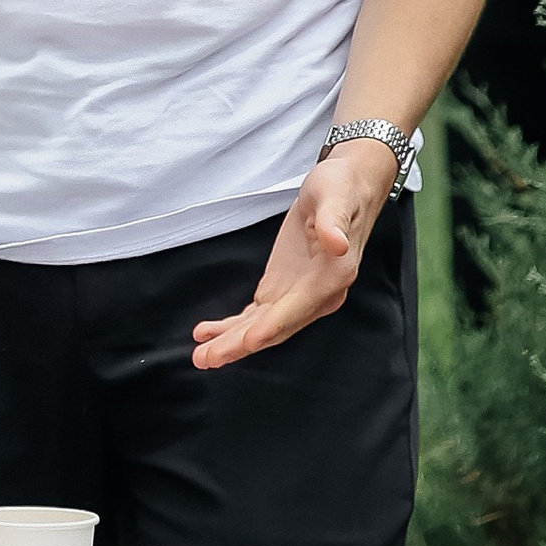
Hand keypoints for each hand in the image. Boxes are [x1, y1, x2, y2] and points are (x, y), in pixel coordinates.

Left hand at [192, 144, 392, 369]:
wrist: (344, 188)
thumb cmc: (340, 189)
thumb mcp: (335, 197)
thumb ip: (334, 223)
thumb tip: (338, 245)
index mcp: (332, 276)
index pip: (298, 307)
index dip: (271, 325)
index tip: (246, 341)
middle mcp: (317, 295)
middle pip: (275, 327)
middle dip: (240, 345)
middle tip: (207, 358)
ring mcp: (298, 296)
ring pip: (262, 327)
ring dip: (231, 342)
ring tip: (200, 354)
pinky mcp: (282, 289)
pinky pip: (256, 315)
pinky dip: (232, 326)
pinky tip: (209, 332)